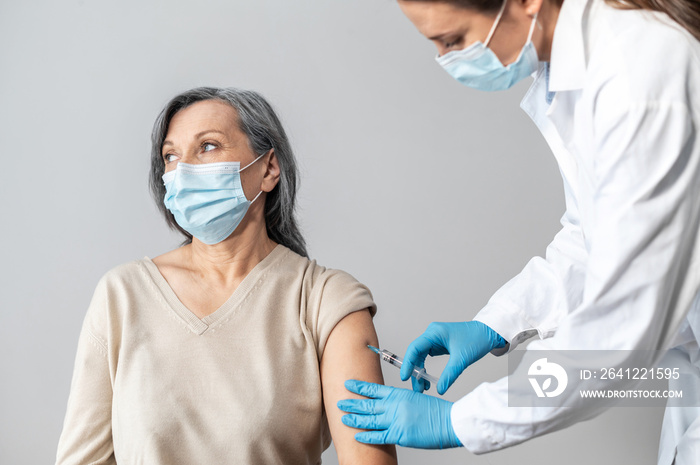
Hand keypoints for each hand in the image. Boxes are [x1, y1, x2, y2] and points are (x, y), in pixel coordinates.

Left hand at [337, 380, 461, 448]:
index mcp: (398, 394)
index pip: (373, 389)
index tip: (348, 384)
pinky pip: (378, 436)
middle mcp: (394, 406)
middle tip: (339, 401)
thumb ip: (399, 401)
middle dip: (351, 403)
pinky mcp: (399, 435)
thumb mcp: (414, 398)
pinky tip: (357, 436)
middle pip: (367, 403)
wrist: (448, 422)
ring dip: (355, 418)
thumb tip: (386, 404)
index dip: (359, 387)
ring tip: (343, 417)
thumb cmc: (435, 411)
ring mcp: (395, 420)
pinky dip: (366, 436)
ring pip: (369, 419)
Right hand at [401, 321, 505, 394]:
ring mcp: (435, 339)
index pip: (414, 348)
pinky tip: (427, 379)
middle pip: (416, 354)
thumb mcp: (462, 359)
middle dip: (415, 372)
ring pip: (421, 357)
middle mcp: (432, 334)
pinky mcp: (439, 345)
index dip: (408, 363)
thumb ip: (449, 375)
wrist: (488, 333)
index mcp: (434, 333)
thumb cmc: (476, 339)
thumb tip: (439, 389)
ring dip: (420, 372)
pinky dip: (426, 368)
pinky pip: (427, 357)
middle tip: (417, 388)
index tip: (405, 377)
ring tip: (423, 387)